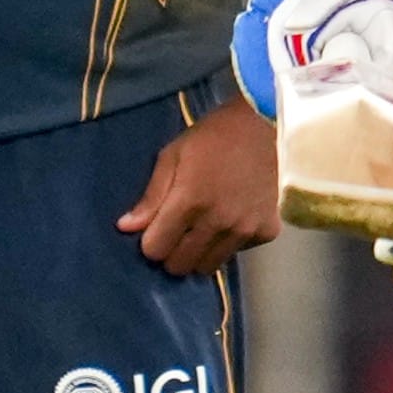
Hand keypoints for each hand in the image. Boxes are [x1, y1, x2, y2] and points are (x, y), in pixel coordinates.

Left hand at [119, 100, 280, 274]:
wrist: (266, 126)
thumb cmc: (213, 138)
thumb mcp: (173, 156)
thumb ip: (152, 196)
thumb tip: (125, 227)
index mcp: (189, 201)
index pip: (156, 250)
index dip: (151, 242)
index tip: (157, 229)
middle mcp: (217, 222)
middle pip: (180, 265)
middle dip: (172, 252)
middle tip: (178, 232)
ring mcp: (244, 230)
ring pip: (209, 266)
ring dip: (200, 253)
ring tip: (204, 228)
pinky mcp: (266, 232)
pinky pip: (237, 253)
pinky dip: (230, 243)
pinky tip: (233, 218)